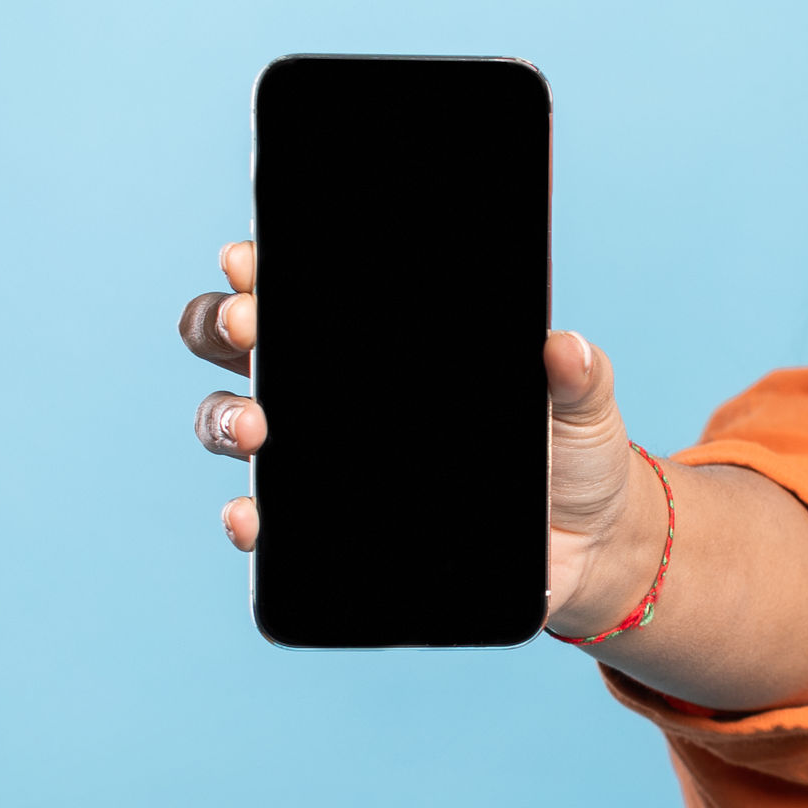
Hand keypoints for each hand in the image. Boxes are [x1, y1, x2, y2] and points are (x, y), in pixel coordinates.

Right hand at [178, 240, 660, 629]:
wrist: (584, 549)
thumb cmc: (573, 455)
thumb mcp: (584, 404)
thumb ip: (578, 374)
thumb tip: (562, 347)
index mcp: (383, 347)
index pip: (303, 292)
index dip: (260, 268)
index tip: (249, 258)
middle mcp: (335, 396)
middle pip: (241, 347)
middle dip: (223, 326)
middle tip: (248, 328)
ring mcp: (323, 462)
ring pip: (234, 424)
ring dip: (225, 418)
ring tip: (255, 428)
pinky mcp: (329, 529)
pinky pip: (265, 520)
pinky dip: (246, 517)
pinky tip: (251, 515)